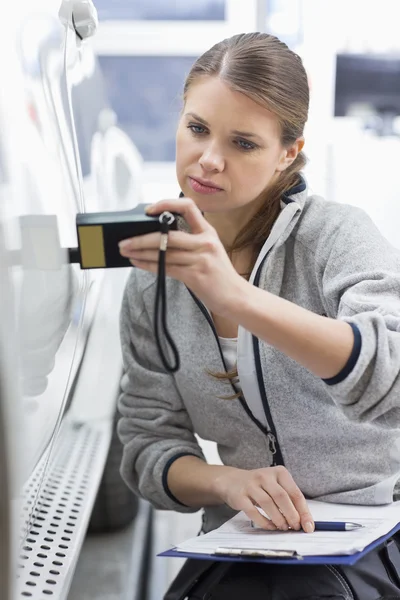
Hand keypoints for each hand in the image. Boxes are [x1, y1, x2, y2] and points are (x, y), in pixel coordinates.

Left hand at [118, 197, 244, 315]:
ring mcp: (201, 259)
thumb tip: (157, 239)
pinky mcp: (196, 275)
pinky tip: (138, 263)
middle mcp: (205, 242)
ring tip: (126, 251)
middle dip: (142, 237)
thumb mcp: (209, 251)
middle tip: (124, 240)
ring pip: (164, 252)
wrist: (236, 297)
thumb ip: (190, 242)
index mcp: (208, 232)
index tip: (149, 210)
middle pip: (168, 235)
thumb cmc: (219, 276)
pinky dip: (149, 265)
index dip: (167, 204)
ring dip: (140, 252)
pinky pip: (167, 268)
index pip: (188, 207)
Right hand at [212, 465, 314, 531]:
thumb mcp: (275, 485)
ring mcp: (251, 485)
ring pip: (268, 503)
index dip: (303, 511)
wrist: (232, 481)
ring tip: (283, 527)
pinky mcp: (240, 496)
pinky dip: (264, 522)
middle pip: (281, 497)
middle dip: (291, 515)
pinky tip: (270, 527)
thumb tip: (304, 521)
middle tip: (295, 527)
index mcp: (278, 472)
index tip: (308, 526)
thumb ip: (289, 499)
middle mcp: (265, 476)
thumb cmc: (260, 486)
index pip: (294, 492)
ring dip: (278, 519)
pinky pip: (253, 511)